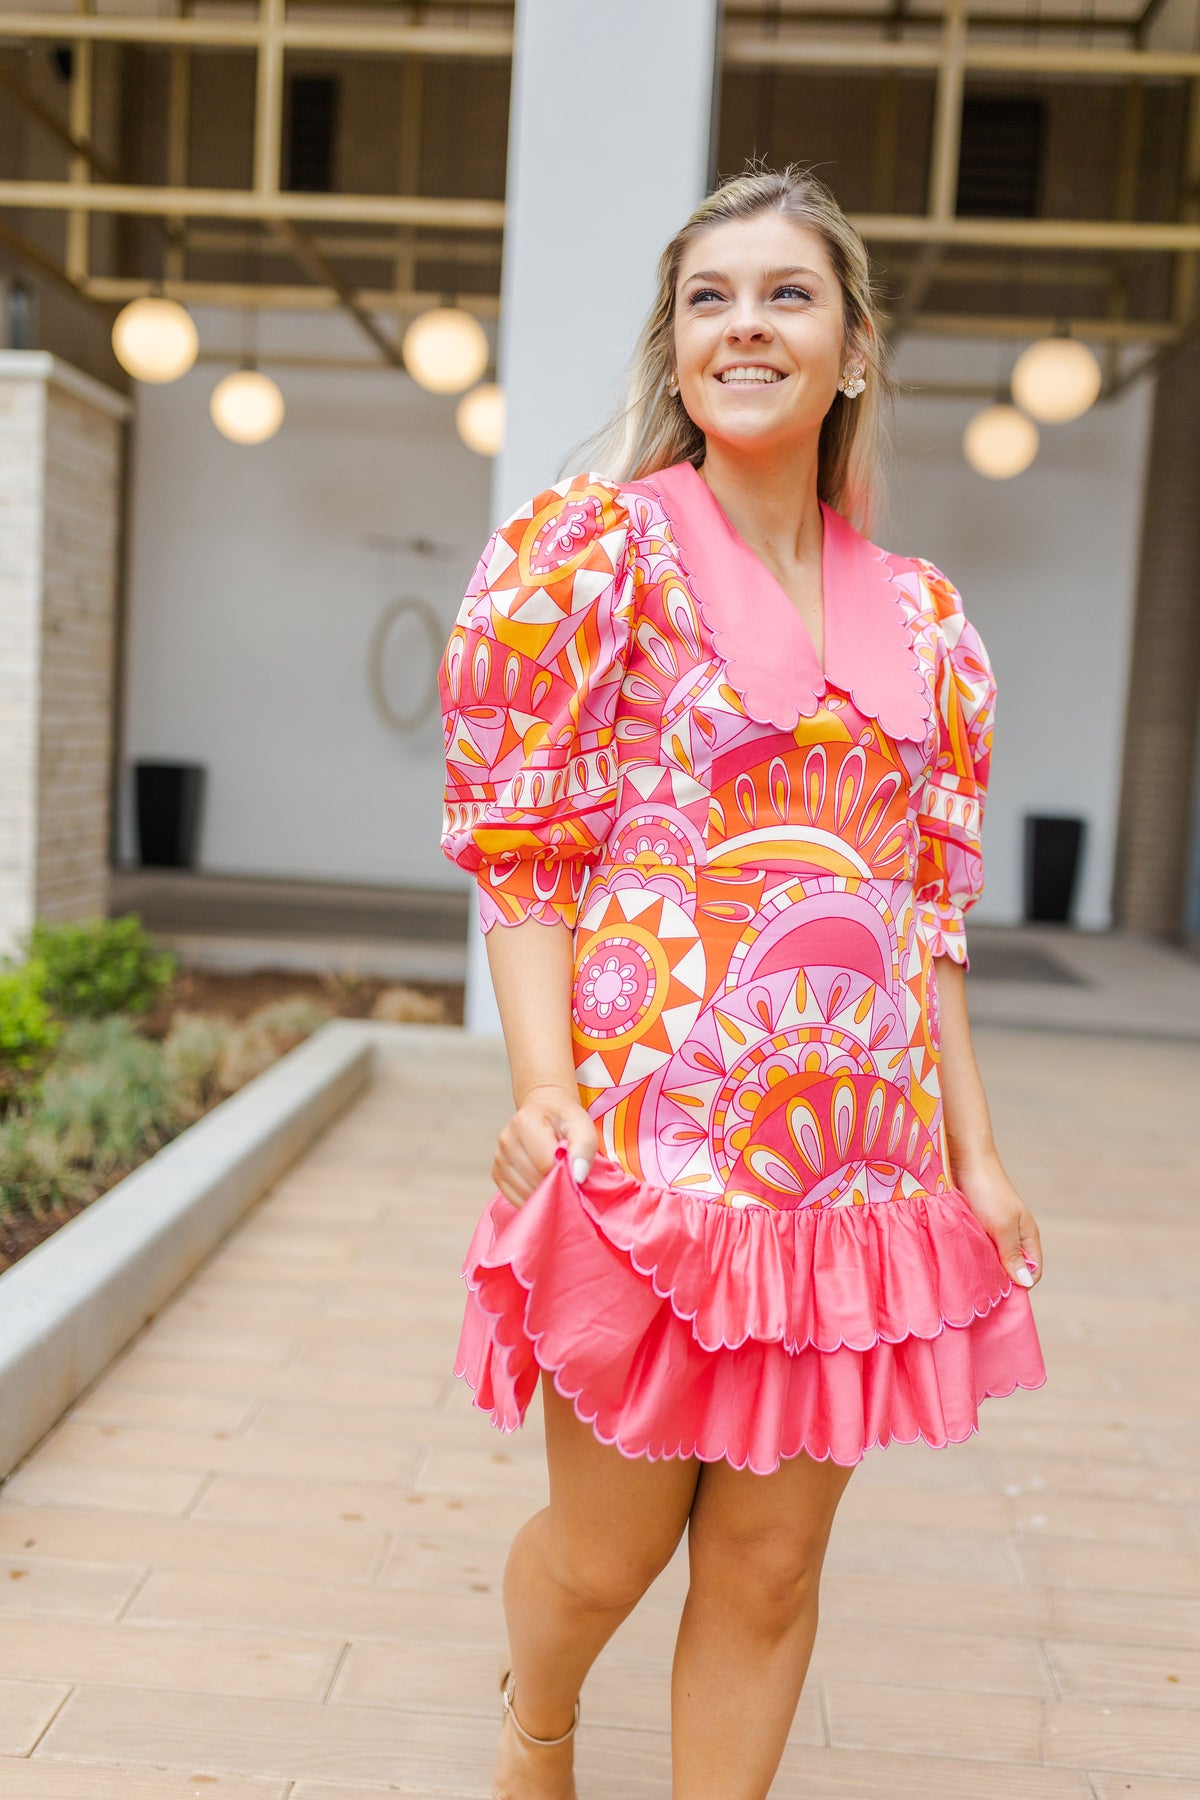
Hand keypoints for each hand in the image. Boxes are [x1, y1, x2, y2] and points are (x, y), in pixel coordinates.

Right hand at [493, 1083, 597, 1207]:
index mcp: (525, 1122)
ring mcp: (499, 1158)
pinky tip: (544, 1186)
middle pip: (534, 1179)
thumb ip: (584, 1147)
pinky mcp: (497, 1173)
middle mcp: (507, 1140)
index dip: (565, 1174)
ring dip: (545, 1194)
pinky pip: (516, 1199)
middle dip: (556, 1185)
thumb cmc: (564, 1121)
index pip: (545, 1164)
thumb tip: (577, 1176)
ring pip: (525, 1192)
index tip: (576, 1170)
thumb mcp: (582, 1126)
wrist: (544, 1112)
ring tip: (556, 1177)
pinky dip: (534, 1199)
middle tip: (569, 1175)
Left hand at [957, 1157, 1042, 1289]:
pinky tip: (959, 1257)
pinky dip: (970, 1254)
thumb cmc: (987, 1191)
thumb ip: (1013, 1254)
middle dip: (999, 1278)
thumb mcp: (1002, 1226)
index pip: (1031, 1272)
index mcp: (1027, 1237)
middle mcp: (1012, 1237)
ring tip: (968, 1271)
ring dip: (982, 1266)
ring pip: (991, 1260)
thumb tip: (1025, 1283)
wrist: (964, 1160)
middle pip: (1011, 1269)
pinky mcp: (975, 1226)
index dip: (1019, 1284)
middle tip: (981, 1284)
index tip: (999, 1290)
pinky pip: (976, 1248)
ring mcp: (993, 1231)